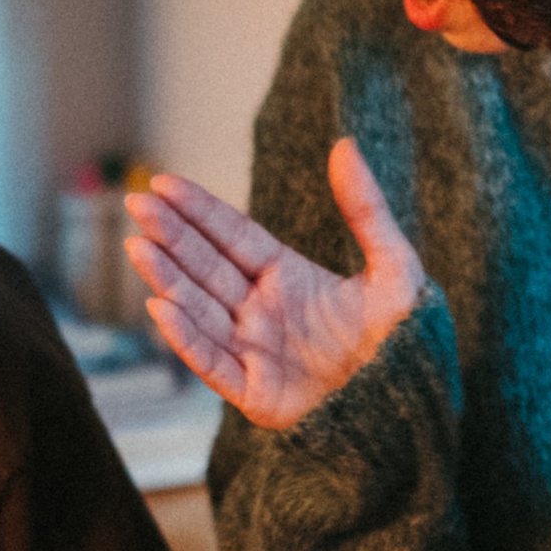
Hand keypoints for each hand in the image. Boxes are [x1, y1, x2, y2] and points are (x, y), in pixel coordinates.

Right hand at [124, 139, 423, 430]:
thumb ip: (366, 208)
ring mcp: (256, 352)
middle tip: (136, 202)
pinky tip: (161, 306)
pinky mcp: (255, 394)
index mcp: (289, 278)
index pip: (233, 236)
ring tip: (138, 246)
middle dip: (170, 235)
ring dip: (167, 278)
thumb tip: (344, 144)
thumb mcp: (394, 267)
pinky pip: (212, 362)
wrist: (414, 406)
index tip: (164, 182)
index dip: (199, 210)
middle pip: (206, 266)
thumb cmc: (406, 340)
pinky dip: (186, 337)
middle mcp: (263, 312)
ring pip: (199, 309)